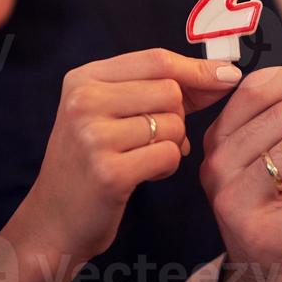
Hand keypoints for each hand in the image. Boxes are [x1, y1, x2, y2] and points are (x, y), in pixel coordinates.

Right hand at [23, 48, 241, 265]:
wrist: (54, 221)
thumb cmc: (92, 162)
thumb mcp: (111, 112)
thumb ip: (158, 89)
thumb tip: (224, 74)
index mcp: (84, 78)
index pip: (156, 60)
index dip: (197, 69)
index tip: (227, 77)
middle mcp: (84, 101)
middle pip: (170, 92)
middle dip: (177, 117)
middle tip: (153, 139)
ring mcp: (93, 136)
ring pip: (173, 125)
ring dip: (171, 145)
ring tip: (143, 158)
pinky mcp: (109, 172)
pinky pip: (168, 156)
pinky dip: (167, 167)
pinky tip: (144, 174)